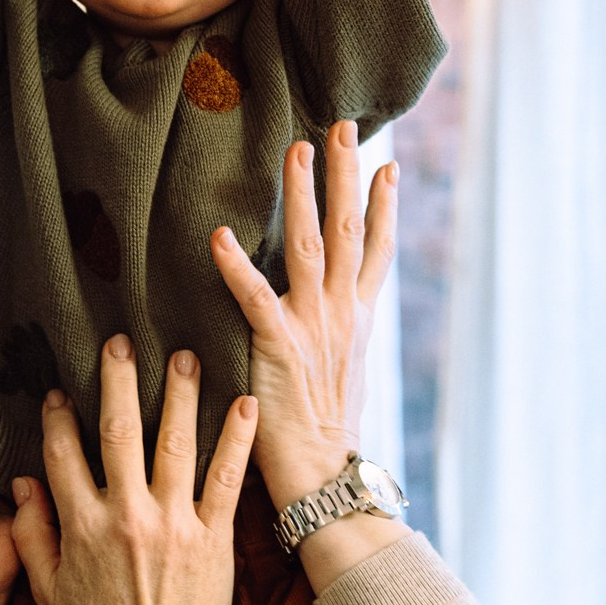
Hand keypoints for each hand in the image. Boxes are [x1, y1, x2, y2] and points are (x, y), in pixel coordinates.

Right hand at [9, 338, 257, 604]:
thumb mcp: (47, 589)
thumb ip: (30, 533)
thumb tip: (21, 483)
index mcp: (81, 526)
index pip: (62, 455)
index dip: (57, 418)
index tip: (58, 390)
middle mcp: (126, 516)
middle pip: (118, 433)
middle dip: (118, 382)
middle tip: (122, 342)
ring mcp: (174, 524)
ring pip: (175, 443)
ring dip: (179, 394)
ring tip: (185, 355)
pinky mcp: (214, 537)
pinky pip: (226, 478)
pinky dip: (236, 439)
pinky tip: (244, 402)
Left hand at [210, 120, 396, 512]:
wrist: (325, 478)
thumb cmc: (321, 435)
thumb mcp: (335, 375)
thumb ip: (328, 336)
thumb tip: (321, 316)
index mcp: (356, 322)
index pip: (376, 252)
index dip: (384, 207)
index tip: (387, 164)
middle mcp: (341, 316)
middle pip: (351, 232)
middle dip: (348, 177)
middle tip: (344, 126)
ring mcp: (313, 328)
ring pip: (311, 247)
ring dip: (304, 196)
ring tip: (298, 149)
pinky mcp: (280, 348)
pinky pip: (255, 297)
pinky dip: (236, 265)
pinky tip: (218, 234)